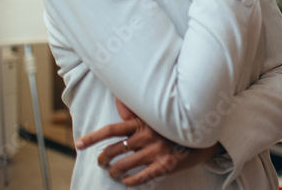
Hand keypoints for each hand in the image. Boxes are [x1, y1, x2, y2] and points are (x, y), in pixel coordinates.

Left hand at [75, 99, 222, 186]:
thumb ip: (135, 110)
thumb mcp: (155, 115)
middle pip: (113, 151)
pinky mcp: (165, 164)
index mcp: (141, 123)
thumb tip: (117, 99)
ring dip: (113, 172)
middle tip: (101, 162)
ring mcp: (155, 151)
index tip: (78, 144)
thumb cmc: (174, 124)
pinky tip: (127, 182)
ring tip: (113, 173)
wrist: (203, 134)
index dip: (92, 137)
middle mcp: (146, 137)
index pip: (111, 130)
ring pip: (123, 166)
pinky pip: (141, 177)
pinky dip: (130, 182)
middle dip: (102, 159)